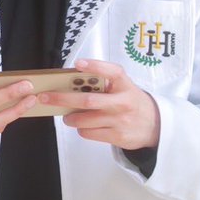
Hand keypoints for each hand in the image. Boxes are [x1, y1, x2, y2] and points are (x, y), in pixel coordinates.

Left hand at [37, 59, 160, 149]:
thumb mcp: (123, 87)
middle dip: (62, 99)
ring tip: (67, 117)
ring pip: (85, 119)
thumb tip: (69, 84)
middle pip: (88, 100)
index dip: (95, 66)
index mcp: (125, 84)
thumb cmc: (130, 101)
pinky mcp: (118, 136)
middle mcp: (123, 101)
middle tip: (45, 97)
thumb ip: (103, 83)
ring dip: (70, 118)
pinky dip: (81, 129)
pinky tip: (84, 126)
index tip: (78, 64)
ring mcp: (121, 120)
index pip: (112, 71)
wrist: (154, 125)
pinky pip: (89, 133)